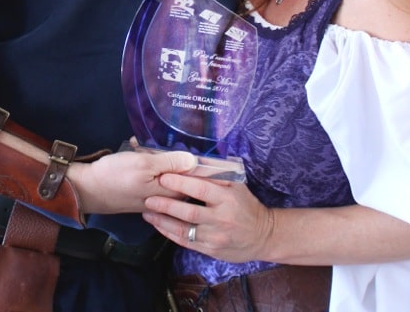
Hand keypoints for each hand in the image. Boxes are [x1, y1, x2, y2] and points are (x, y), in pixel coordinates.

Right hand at [68, 147, 197, 214]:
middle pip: (181, 172)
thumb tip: (194, 161)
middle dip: (173, 155)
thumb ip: (171, 163)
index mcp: (170, 192)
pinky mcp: (142, 190)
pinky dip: (146, 160)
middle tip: (158, 145)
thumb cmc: (116, 176)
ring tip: (141, 146)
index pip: (196, 179)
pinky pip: (152, 172)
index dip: (203, 164)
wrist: (87, 189)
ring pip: (165, 170)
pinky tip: (135, 149)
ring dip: (156, 155)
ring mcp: (153, 194)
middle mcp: (165, 196)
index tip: (204, 151)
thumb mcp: (145, 164)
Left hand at [142, 171, 275, 262]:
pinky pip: (186, 242)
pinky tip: (158, 225)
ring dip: (163, 220)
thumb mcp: (237, 185)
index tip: (164, 176)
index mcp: (228, 198)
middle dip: (166, 204)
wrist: (262, 236)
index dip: (181, 183)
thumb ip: (217, 174)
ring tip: (147, 211)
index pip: (201, 189)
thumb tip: (193, 160)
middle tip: (148, 197)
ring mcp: (215, 236)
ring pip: (184, 229)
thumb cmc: (246, 205)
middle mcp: (221, 218)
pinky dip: (170, 233)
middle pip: (189, 211)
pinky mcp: (210, 250)